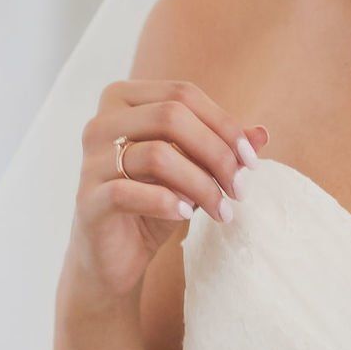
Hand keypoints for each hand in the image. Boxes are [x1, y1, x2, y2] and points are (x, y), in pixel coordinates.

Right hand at [71, 80, 266, 305]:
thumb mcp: (194, 169)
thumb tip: (262, 133)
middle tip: (239, 189)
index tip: (251, 162)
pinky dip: (167, 202)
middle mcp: (101, 122)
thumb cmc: (154, 201)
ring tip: (221, 210)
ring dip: (201, 185)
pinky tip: (187, 215)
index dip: (224, 125)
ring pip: (157, 154)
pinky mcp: (88, 199)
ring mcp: (90, 160)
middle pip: (171, 116)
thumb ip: (222, 147)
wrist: (116, 254)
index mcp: (124, 100)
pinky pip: (129, 192)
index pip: (183, 95)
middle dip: (216, 153)